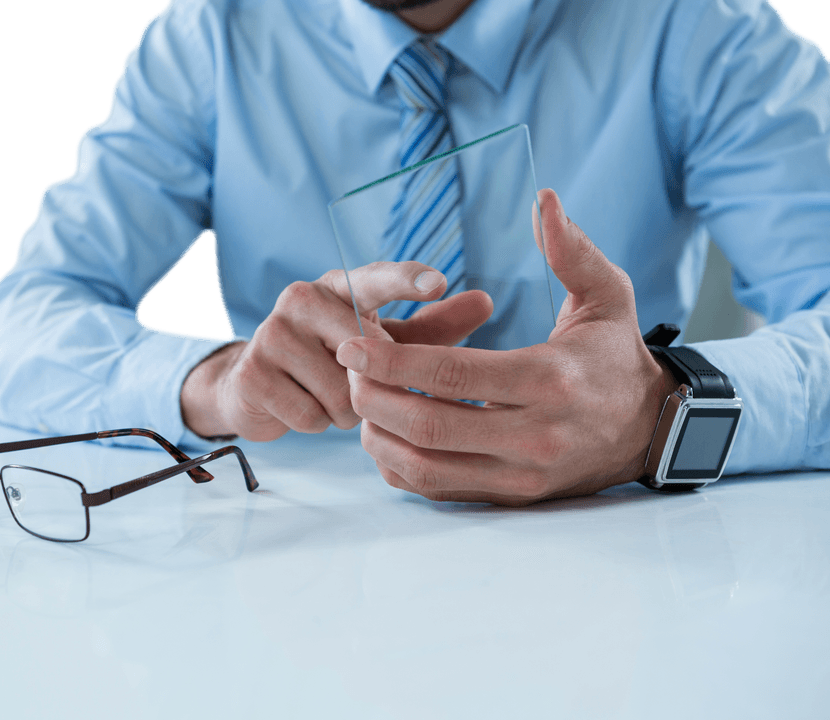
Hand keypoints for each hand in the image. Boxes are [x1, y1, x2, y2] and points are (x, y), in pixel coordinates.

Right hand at [181, 263, 493, 441]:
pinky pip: (310, 416)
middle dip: (372, 388)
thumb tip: (486, 301)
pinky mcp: (252, 371)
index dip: (407, 282)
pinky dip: (315, 423)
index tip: (436, 284)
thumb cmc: (335, 357)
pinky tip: (302, 405)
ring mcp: (271, 332)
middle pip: (366, 360)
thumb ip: (434, 327)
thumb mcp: (386, 342)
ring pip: (339, 395)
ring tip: (327, 394)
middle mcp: (302, 297)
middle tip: (357, 382)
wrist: (258, 383)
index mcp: (341, 285)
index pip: (377, 279)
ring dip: (344, 411)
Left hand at [336, 189, 677, 505]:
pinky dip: (399, 464)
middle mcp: (535, 436)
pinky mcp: (511, 496)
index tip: (352, 343)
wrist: (654, 429)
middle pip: (429, 426)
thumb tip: (544, 200)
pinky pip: (437, 489)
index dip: (394, 360)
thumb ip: (572, 251)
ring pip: (425, 466)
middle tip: (348, 369)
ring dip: (378, 435)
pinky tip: (385, 432)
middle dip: (374, 397)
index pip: (453, 376)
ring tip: (360, 398)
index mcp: (550, 380)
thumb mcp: (608, 297)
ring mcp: (521, 474)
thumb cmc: (617, 357)